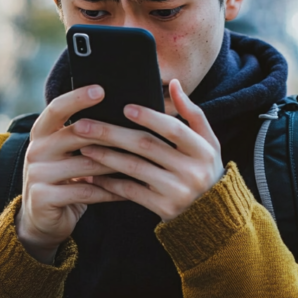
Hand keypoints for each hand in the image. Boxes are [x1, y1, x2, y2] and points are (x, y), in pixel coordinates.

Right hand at [15, 85, 123, 263]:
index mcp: (41, 133)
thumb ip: (83, 135)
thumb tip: (122, 113)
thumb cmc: (65, 179)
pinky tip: (130, 190)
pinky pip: (86, 191)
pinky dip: (111, 191)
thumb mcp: (67, 154)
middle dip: (110, 133)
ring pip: (87, 164)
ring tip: (143, 161)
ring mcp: (37, 174)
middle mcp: (36, 150)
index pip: (57, 108)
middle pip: (77, 134)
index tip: (101, 90)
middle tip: (140, 132)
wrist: (42, 220)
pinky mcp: (44, 197)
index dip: (78, 98)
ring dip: (117, 163)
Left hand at [76, 79, 223, 221]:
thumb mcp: (208, 141)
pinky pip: (132, 192)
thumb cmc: (204, 168)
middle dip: (113, 133)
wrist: (213, 213)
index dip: (149, 117)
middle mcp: (192, 171)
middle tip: (85, 125)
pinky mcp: (164, 208)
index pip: (174, 129)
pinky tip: (94, 173)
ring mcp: (178, 191)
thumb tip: (174, 84)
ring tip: (84, 146)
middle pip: (147, 146)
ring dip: (106, 156)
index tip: (124, 107)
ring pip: (134, 168)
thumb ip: (193, 113)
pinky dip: (111, 182)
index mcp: (204, 150)